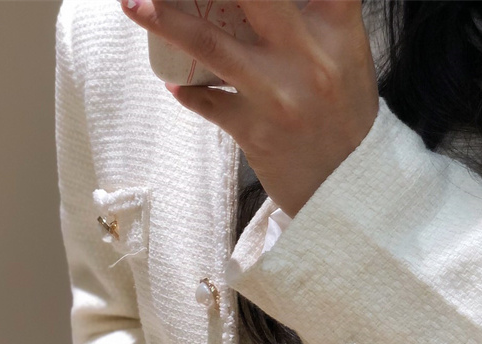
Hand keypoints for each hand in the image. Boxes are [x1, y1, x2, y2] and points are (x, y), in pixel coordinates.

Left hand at [119, 0, 378, 216]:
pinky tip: (174, 85)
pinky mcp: (254, 131)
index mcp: (337, 26)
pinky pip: (206, 102)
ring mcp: (278, 95)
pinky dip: (187, 91)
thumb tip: (254, 6)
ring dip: (165, 19)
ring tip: (132, 2)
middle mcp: (309, 55)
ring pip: (211, 45)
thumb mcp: (346, 52)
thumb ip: (317, 15)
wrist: (349, 188)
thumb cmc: (345, 113)